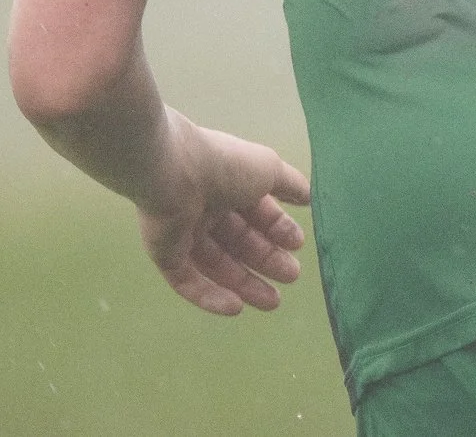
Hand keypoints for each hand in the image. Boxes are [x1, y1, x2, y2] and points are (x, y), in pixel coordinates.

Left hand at [136, 111, 311, 315]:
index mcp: (231, 187)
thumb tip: (310, 196)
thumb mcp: (268, 168)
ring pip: (218, 266)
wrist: (173, 172)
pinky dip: (210, 296)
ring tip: (273, 302)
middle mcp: (208, 211)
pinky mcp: (165, 255)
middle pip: (241, 243)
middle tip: (292, 277)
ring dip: (245, 284)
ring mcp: (185, 234)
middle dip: (268, 261)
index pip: (259, 214)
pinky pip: (188, 281)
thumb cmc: (225, 166)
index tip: (298, 245)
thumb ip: (290, 183)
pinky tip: (235, 309)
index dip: (279, 230)